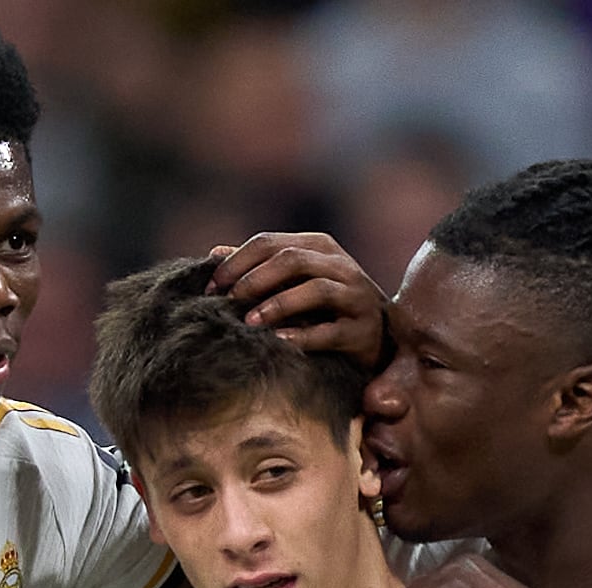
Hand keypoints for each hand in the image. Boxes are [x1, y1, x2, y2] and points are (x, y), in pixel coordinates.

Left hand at [210, 233, 388, 362]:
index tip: (211, 287)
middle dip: (254, 280)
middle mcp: (340, 265)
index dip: (237, 262)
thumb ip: (260, 265)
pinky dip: (302, 336)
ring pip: (315, 289)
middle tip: (227, 302)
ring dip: (277, 304)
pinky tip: (279, 341)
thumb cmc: (326, 307)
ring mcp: (355, 296)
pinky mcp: (362, 330)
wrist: (379, 338)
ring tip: (249, 322)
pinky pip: (330, 331)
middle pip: (292, 260)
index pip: (270, 243)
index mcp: (319, 246)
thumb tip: (214, 253)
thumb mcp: (296, 280)